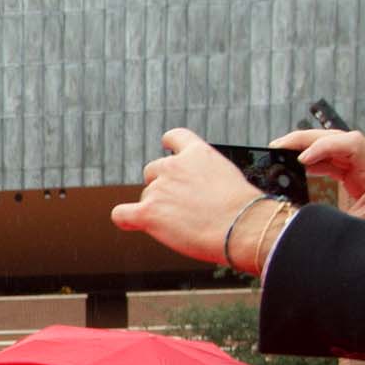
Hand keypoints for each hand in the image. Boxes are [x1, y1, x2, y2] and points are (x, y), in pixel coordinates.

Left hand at [108, 131, 264, 264]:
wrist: (241, 227)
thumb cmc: (242, 210)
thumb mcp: (228, 177)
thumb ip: (207, 177)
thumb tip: (199, 195)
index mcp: (197, 153)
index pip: (174, 137)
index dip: (168, 145)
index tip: (167, 149)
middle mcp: (173, 166)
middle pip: (152, 172)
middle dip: (161, 186)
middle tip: (179, 205)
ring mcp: (159, 189)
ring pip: (146, 196)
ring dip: (156, 208)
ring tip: (179, 224)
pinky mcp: (148, 212)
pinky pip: (122, 214)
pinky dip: (125, 218)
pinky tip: (131, 222)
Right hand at [274, 127, 364, 236]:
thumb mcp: (357, 231)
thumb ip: (328, 219)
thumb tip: (295, 212)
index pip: (352, 143)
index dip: (323, 146)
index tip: (301, 160)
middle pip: (341, 139)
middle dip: (307, 140)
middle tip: (278, 146)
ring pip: (338, 147)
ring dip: (310, 148)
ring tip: (282, 152)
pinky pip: (340, 160)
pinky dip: (319, 161)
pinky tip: (300, 164)